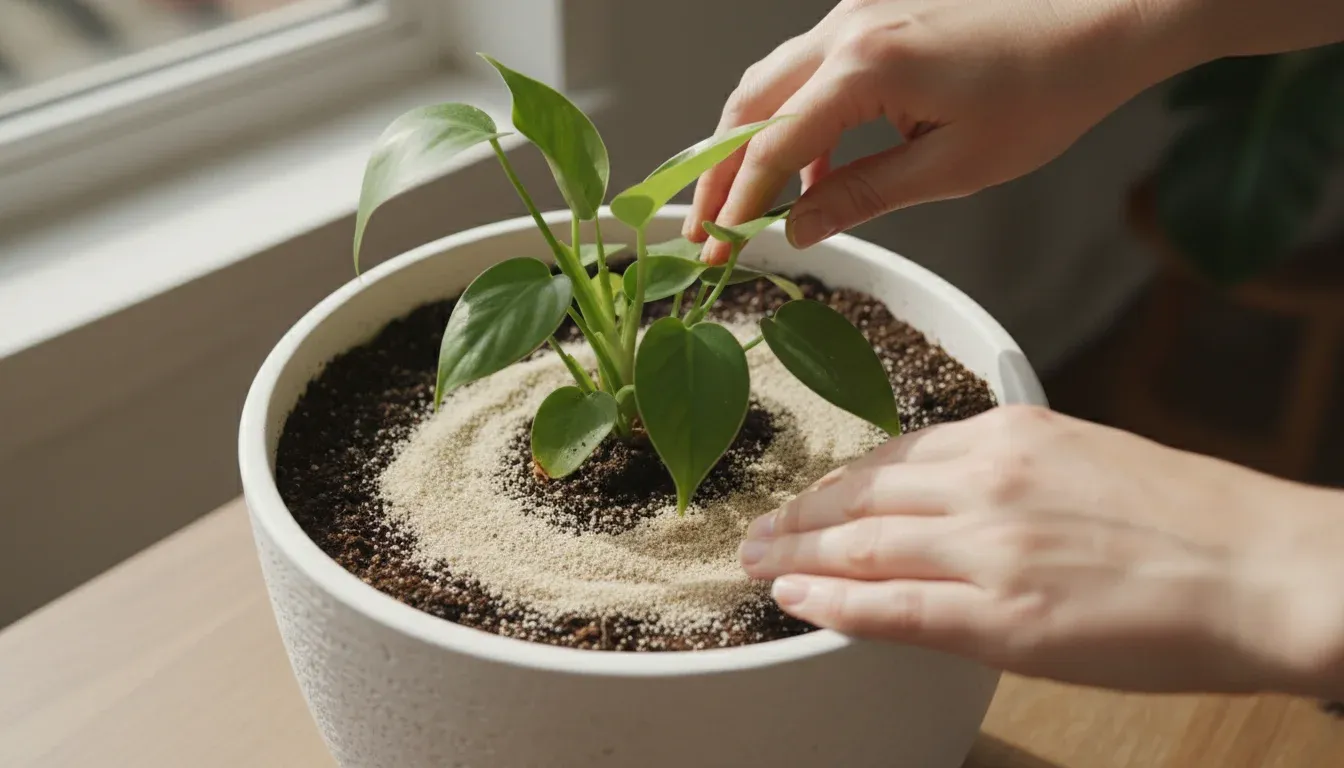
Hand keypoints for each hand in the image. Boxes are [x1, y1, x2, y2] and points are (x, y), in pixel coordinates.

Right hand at [684, 0, 1206, 264]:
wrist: (1102, 19)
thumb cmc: (1045, 91)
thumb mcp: (953, 166)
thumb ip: (863, 195)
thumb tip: (799, 229)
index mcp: (865, 67)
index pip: (771, 146)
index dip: (737, 206)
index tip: (716, 251)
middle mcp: (847, 29)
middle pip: (748, 105)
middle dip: (718, 172)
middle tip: (703, 230)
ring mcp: (858, 14)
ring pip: (771, 82)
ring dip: (750, 144)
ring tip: (746, 207)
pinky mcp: (876, 15)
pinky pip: (810, 72)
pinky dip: (794, 121)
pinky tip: (811, 171)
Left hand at [739, 405, 1343, 697]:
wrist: (1265, 570)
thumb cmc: (1192, 519)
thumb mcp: (1087, 457)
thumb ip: (1010, 469)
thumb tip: (950, 493)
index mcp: (1011, 434)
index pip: (893, 458)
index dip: (837, 484)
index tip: (807, 499)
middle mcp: (988, 482)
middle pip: (862, 498)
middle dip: (800, 517)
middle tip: (755, 530)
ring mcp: (990, 549)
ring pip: (863, 548)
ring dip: (797, 556)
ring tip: (755, 563)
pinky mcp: (1004, 618)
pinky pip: (893, 608)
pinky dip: (833, 603)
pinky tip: (795, 599)